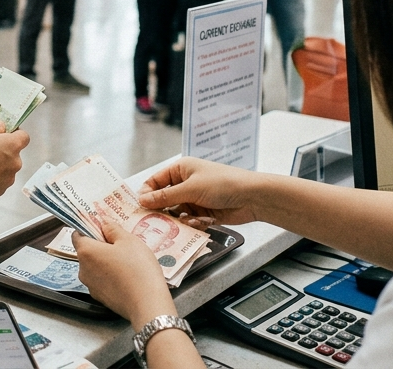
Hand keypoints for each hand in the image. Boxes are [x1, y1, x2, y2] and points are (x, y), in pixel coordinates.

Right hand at [0, 122, 28, 200]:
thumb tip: (0, 127)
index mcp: (12, 145)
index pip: (24, 137)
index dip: (16, 133)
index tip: (6, 133)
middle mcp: (15, 162)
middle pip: (14, 153)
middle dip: (4, 150)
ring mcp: (9, 178)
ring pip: (7, 168)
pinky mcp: (0, 190)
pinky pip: (0, 181)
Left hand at [75, 219, 176, 326]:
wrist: (147, 305)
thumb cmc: (138, 269)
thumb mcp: (129, 241)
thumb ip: (113, 228)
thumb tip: (103, 222)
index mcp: (85, 252)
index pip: (77, 235)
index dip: (89, 229)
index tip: (103, 228)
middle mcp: (82, 269)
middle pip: (87, 252)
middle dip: (101, 246)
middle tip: (122, 245)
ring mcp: (91, 286)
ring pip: (95, 267)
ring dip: (106, 262)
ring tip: (128, 262)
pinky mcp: (100, 299)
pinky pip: (102, 281)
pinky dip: (111, 277)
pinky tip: (127, 277)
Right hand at [138, 157, 265, 227]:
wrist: (253, 198)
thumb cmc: (223, 184)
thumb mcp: (191, 189)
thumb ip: (165, 196)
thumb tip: (142, 200)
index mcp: (180, 170)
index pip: (155, 181)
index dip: (146, 193)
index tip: (140, 207)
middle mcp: (185, 183)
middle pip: (163, 199)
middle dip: (162, 210)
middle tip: (155, 221)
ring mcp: (194, 199)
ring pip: (175, 212)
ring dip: (179, 218)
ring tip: (186, 220)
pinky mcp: (203, 213)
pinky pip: (188, 221)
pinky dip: (192, 223)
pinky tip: (202, 221)